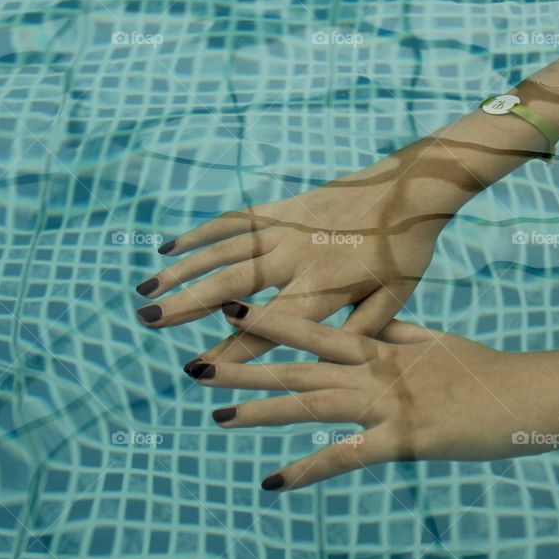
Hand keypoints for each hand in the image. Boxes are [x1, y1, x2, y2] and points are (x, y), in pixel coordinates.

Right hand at [135, 141, 482, 362]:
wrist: (412, 188)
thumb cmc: (406, 250)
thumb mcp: (394, 300)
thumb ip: (358, 332)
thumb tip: (325, 364)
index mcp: (324, 287)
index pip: (271, 327)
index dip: (233, 351)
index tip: (197, 370)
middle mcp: (296, 257)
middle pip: (232, 285)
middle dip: (187, 305)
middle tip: (148, 320)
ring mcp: (285, 229)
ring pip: (222, 251)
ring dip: (182, 270)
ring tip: (146, 290)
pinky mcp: (283, 208)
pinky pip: (233, 221)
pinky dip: (200, 234)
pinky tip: (170, 248)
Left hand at [184, 301, 558, 490]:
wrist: (527, 394)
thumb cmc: (484, 370)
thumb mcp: (436, 343)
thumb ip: (398, 335)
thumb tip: (373, 326)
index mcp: (381, 346)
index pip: (315, 330)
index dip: (271, 321)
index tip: (233, 311)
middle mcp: (374, 370)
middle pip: (298, 367)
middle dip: (247, 365)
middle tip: (197, 365)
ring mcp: (385, 402)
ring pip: (312, 404)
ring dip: (262, 410)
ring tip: (218, 414)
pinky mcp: (402, 437)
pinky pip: (346, 455)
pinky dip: (308, 468)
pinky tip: (274, 480)